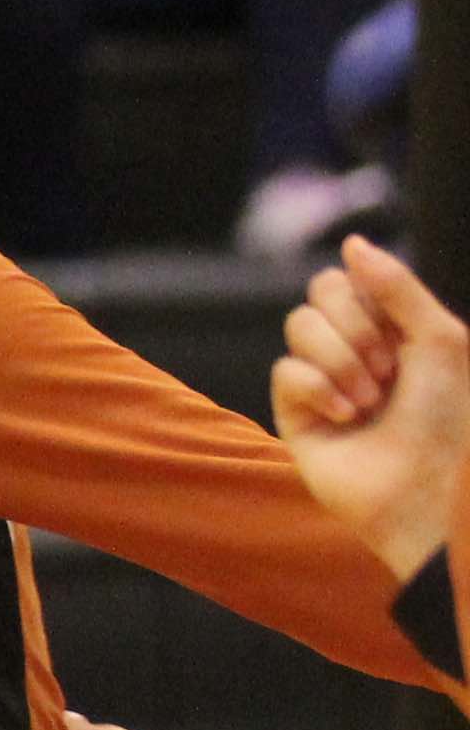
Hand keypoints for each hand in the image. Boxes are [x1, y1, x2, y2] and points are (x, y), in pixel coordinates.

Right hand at [274, 233, 469, 580]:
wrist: (422, 488)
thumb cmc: (445, 419)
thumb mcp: (439, 339)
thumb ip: (396, 285)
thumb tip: (351, 240)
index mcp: (393, 326)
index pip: (351, 277)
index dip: (371, 299)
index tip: (402, 340)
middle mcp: (356, 346)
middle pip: (319, 294)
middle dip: (354, 328)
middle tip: (387, 370)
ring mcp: (322, 377)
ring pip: (298, 327)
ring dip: (341, 361)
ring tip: (369, 400)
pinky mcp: (294, 410)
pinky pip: (285, 370)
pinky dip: (320, 389)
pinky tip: (346, 418)